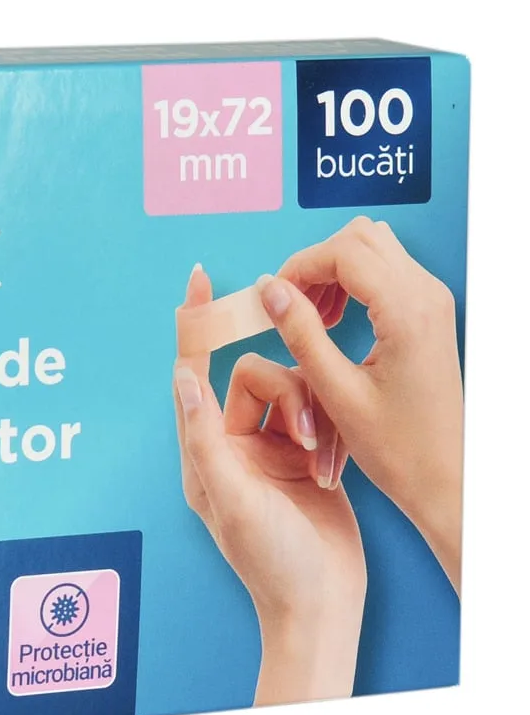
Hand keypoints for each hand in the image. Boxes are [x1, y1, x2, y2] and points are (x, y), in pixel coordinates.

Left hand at [174, 266, 365, 704]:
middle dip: (286, 397)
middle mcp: (232, 445)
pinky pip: (317, 411)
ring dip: (312, 416)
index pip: (192, 374)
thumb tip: (182, 377)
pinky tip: (333, 469)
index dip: (194, 326)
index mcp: (203, 452)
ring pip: (291, 390)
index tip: (198, 280)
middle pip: (254, 377)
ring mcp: (270, 449)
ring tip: (322, 463)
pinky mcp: (304, 454)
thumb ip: (205, 437)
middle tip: (306, 440)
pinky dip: (328, 429)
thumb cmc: (272, 561)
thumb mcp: (232, 499)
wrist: (324, 603)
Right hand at [257, 216, 462, 593]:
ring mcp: (433, 301)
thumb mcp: (335, 392)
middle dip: (315, 263)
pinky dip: (350, 282)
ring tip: (309, 315)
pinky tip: (331, 320)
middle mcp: (427, 295)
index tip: (271, 299)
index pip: (343, 252)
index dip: (298, 267)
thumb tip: (268, 288)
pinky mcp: (429, 312)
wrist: (446, 477)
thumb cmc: (396, 447)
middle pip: (359, 237)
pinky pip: (385, 271)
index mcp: (407, 312)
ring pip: (372, 247)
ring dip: (333, 269)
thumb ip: (300, 333)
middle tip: (289, 305)